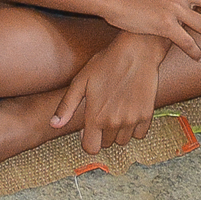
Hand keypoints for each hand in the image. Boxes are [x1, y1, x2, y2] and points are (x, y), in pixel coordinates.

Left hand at [50, 32, 164, 154]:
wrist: (136, 51)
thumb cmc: (106, 62)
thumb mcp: (81, 81)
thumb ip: (67, 106)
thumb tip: (54, 125)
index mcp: (96, 117)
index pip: (91, 148)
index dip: (88, 140)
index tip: (89, 128)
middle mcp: (114, 122)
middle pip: (107, 144)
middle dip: (102, 133)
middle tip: (103, 112)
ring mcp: (132, 120)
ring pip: (123, 141)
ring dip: (118, 131)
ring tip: (116, 110)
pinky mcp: (147, 115)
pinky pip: (139, 133)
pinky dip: (134, 127)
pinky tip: (130, 109)